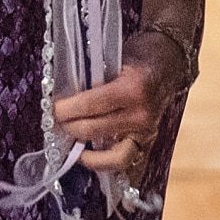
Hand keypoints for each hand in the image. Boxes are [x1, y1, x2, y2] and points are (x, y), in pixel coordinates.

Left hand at [52, 29, 181, 182]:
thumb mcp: (112, 58)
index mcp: (132, 88)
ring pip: (112, 155)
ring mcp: (147, 132)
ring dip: (86, 150)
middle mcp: (141, 114)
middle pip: (95, 129)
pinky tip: (87, 156)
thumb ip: (92, 76)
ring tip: (71, 142)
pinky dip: (104, 162)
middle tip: (55, 122)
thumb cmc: (136, 57)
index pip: (90, 104)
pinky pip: (125, 161)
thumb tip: (63, 94)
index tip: (53, 108)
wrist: (167, 62)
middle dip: (69, 127)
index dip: (67, 109)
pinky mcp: (149, 143)